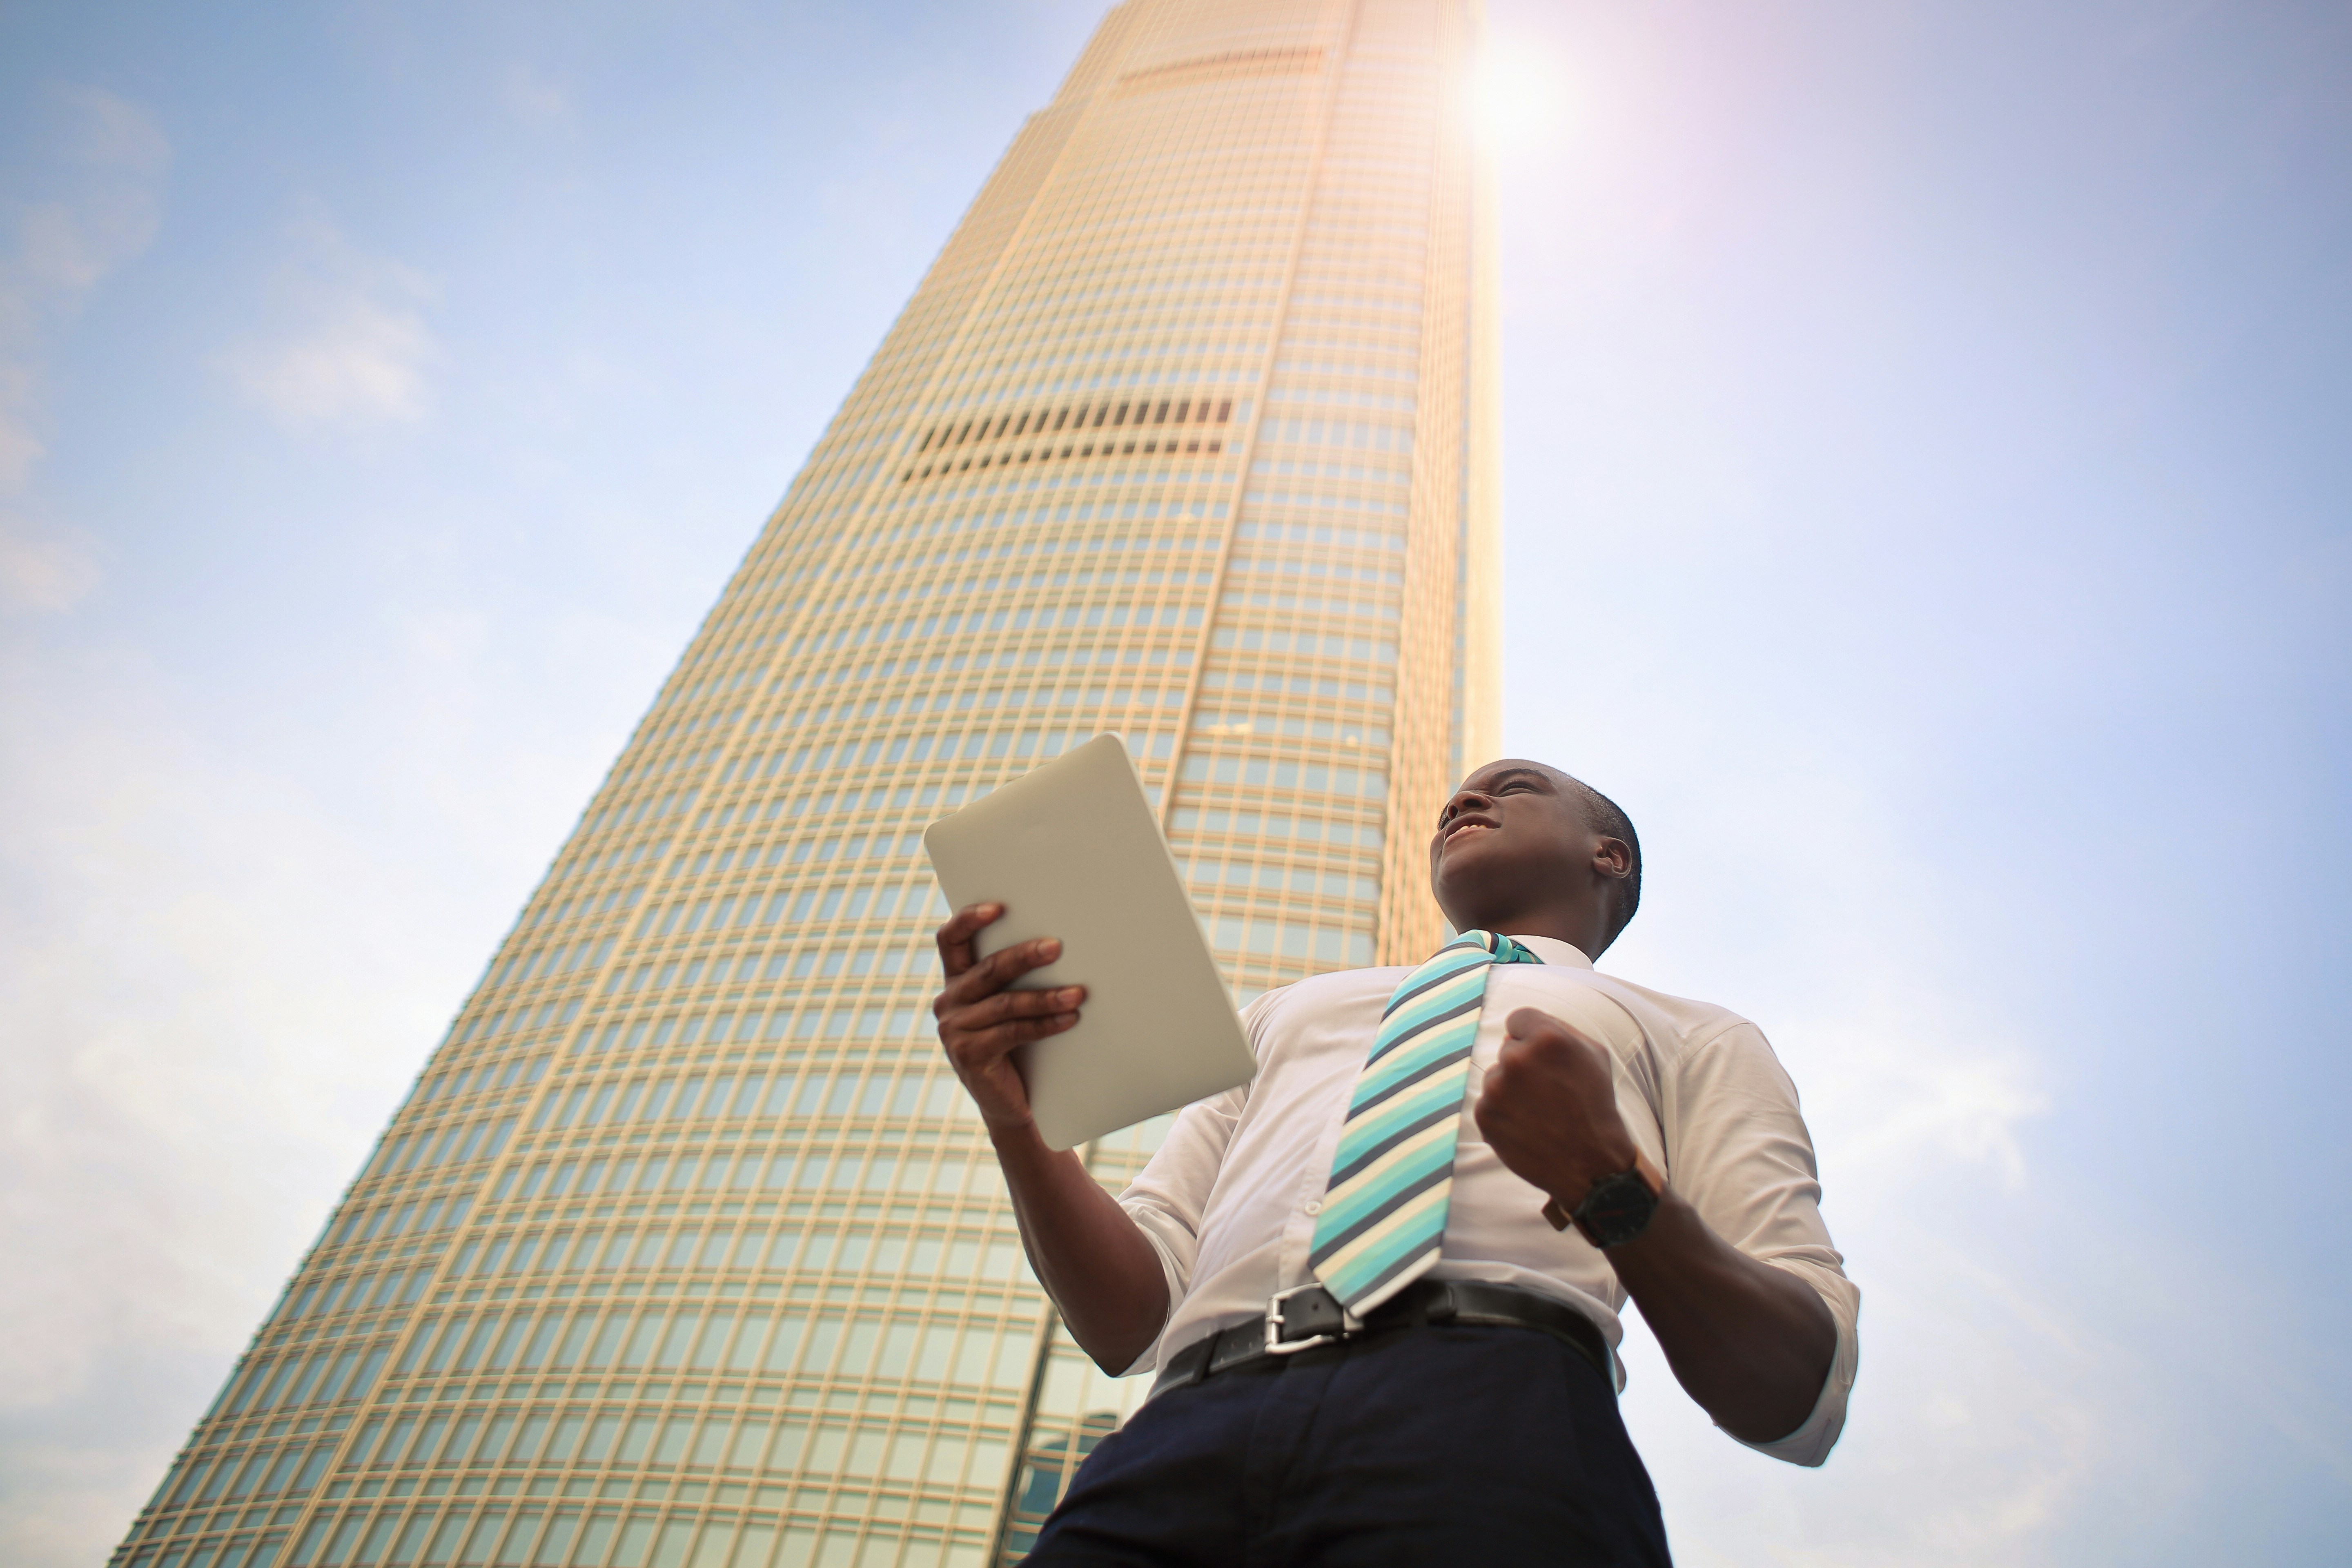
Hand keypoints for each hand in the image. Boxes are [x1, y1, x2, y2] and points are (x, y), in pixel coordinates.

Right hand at [932, 902, 1085, 1135]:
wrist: (1013, 1103)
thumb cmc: (1020, 1045)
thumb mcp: (1011, 1006)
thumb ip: (1016, 978)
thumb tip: (1059, 943)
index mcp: (956, 982)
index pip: (949, 940)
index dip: (968, 920)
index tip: (999, 907)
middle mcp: (948, 1002)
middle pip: (987, 969)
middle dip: (1023, 956)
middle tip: (1056, 947)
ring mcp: (955, 1030)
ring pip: (1005, 1003)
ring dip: (1045, 996)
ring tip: (1078, 992)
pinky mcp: (969, 1055)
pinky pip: (1012, 1032)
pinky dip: (1044, 1025)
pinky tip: (1069, 1019)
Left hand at [1473, 1006, 1640, 1213]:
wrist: (1591, 1164)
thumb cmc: (1595, 1105)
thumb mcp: (1593, 1054)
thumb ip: (1557, 1029)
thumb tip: (1514, 1030)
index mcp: (1547, 1038)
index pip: (1518, 1018)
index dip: (1532, 1035)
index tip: (1544, 1056)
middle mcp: (1517, 1059)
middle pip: (1508, 1048)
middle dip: (1525, 1064)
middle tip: (1549, 1090)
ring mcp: (1497, 1089)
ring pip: (1497, 1076)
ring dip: (1512, 1089)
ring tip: (1540, 1111)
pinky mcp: (1484, 1115)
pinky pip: (1489, 1102)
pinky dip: (1504, 1112)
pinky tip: (1528, 1126)